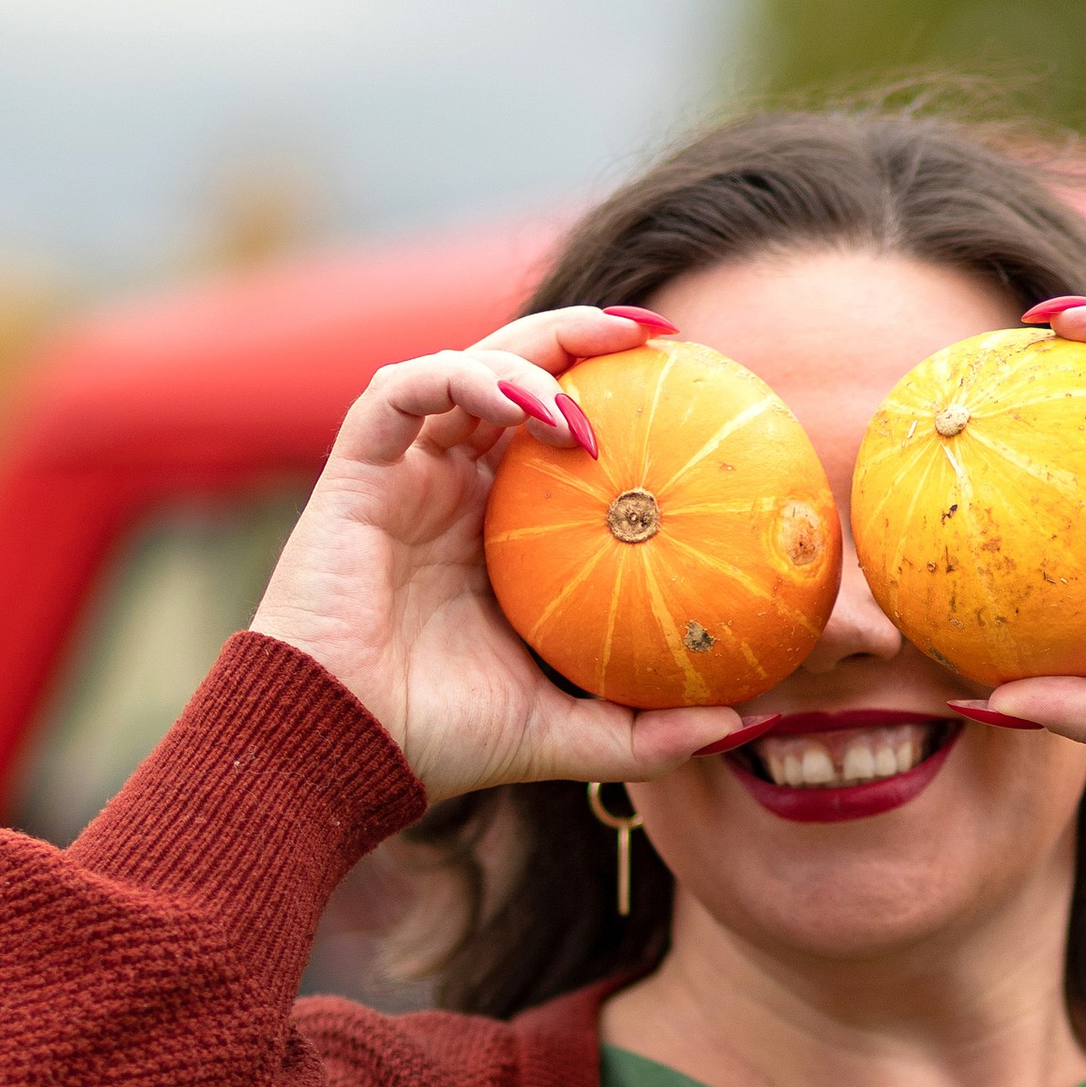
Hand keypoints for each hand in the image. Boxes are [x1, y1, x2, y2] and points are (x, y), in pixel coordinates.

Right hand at [249, 306, 744, 797]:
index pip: (560, 432)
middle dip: (581, 339)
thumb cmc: (440, 740)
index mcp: (499, 529)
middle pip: (519, 376)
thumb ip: (646, 730)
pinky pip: (401, 392)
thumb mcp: (567, 734)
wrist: (340, 749)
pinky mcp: (355, 470)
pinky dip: (458, 377)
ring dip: (529, 357)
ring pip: (465, 368)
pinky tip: (518, 397)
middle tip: (653, 337)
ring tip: (585, 388)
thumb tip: (744, 723)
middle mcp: (453, 486)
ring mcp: (403, 473)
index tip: (692, 383)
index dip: (616, 394)